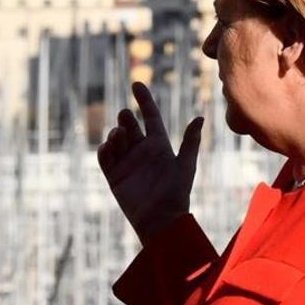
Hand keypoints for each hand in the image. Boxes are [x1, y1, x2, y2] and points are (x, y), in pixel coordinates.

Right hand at [98, 81, 202, 242]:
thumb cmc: (176, 193)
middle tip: (125, 118)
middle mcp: (142, 152)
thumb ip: (190, 141)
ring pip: (116, 140)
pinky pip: (105, 158)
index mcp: (159, 145)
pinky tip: (109, 147)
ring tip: (119, 136)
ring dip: (115, 134)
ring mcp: (127, 163)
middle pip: (130, 126)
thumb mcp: (185, 165)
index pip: (150, 117)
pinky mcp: (114, 176)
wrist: (160, 220)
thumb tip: (200, 117)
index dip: (144, 100)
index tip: (136, 84)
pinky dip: (105, 150)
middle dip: (126, 119)